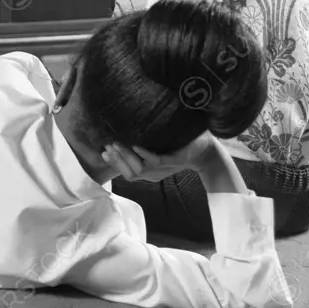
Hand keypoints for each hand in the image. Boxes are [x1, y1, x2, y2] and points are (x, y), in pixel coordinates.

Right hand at [102, 131, 216, 182]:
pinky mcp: (173, 162)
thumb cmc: (181, 147)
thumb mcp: (159, 148)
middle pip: (130, 174)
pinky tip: (136, 144)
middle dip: (116, 160)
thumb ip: (144, 146)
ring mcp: (163, 169)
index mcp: (150, 173)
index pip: (127, 174)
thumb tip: (127, 133)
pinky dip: (144, 153)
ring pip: (139, 170)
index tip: (102, 151)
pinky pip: (155, 161)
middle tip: (107, 144)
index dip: (114, 164)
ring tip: (117, 143)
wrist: (205, 151)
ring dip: (126, 157)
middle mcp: (154, 174)